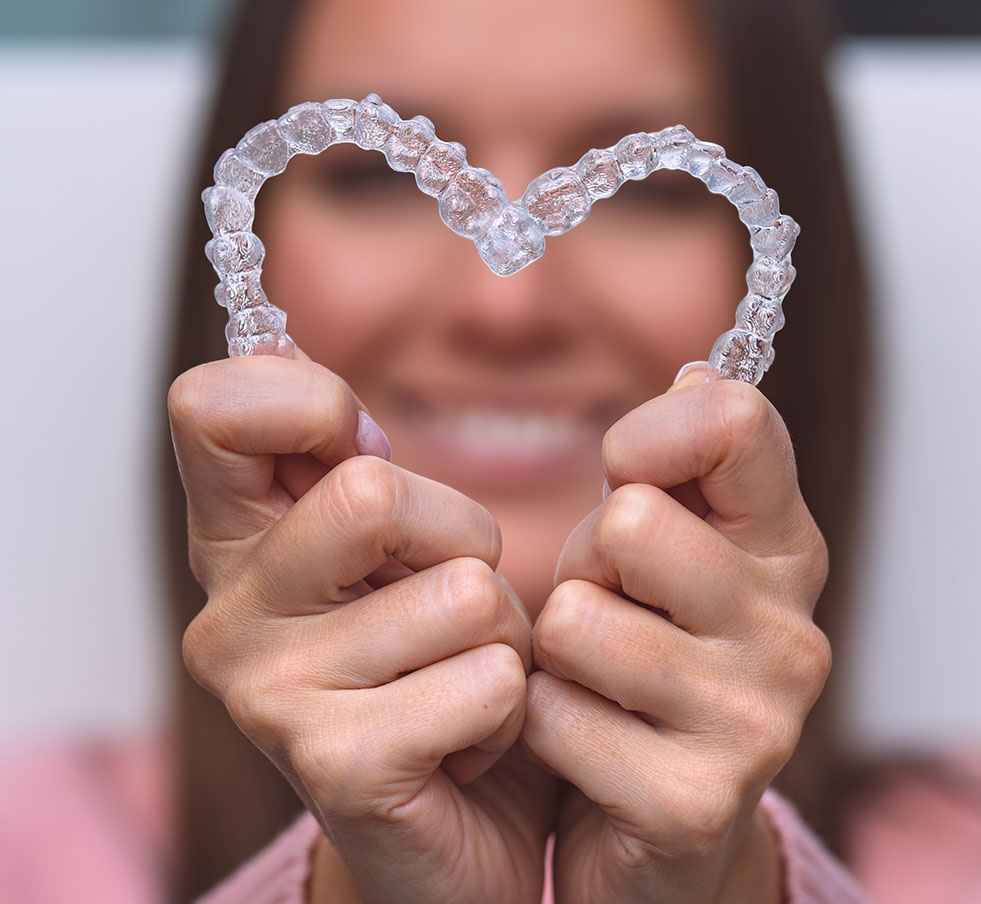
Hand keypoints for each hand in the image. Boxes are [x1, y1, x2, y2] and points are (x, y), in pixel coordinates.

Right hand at [168, 354, 558, 903]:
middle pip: (373, 489)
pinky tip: (471, 744)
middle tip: (452, 602)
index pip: (210, 406)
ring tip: (464, 680)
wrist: (455, 838)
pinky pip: (488, 680)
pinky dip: (513, 707)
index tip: (364, 453)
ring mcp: (270, 694)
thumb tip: (333, 399)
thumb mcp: (398, 554)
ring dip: (504, 634)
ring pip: (463, 590)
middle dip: (462, 537)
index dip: (309, 403)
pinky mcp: (336, 765)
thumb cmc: (436, 670)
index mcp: (238, 542)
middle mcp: (230, 613)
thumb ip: (362, 472)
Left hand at [522, 372, 830, 902]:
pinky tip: (582, 744)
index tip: (625, 476)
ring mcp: (753, 720)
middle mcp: (791, 630)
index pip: (733, 422)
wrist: (649, 820)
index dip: (648, 436)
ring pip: (574, 620)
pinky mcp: (692, 801)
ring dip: (554, 650)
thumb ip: (682, 462)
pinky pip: (549, 713)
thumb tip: (698, 371)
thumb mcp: (661, 547)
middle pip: (630, 522)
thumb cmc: (641, 652)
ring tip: (593, 678)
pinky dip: (538, 722)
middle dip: (586, 565)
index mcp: (784, 549)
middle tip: (607, 609)